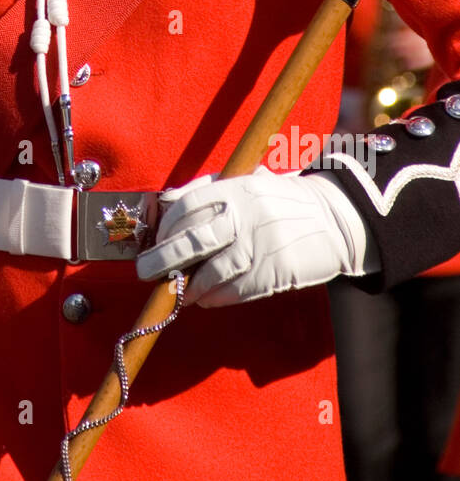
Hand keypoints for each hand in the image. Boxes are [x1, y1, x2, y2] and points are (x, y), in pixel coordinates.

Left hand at [136, 167, 376, 305]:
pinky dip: (216, 297)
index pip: (187, 208)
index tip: (155, 240)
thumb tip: (167, 201)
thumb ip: (208, 189)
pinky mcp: (276, 271)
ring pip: (213, 272)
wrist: (333, 217)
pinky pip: (237, 290)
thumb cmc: (279, 201)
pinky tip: (206, 298)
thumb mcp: (247, 182)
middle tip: (147, 272)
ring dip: (189, 286)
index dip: (166, 228)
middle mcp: (247, 214)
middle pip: (193, 241)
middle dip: (164, 260)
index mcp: (237, 188)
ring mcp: (262, 244)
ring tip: (178, 292)